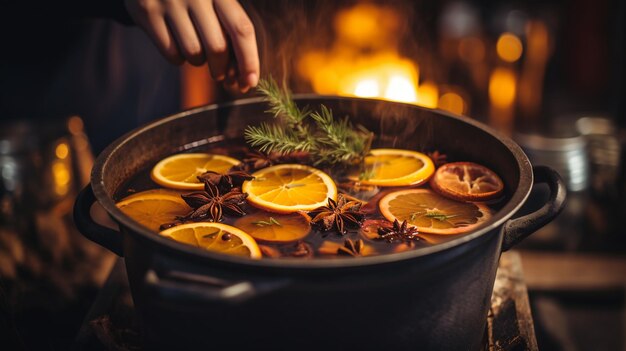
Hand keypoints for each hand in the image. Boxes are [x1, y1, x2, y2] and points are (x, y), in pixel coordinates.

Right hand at [125, 0, 259, 91]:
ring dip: (198, 61)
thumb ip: (232, 31)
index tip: (250, 82)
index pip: (241, 29)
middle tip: (219, 74)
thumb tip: (245, 77)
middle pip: (217, 48)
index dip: (249, 60)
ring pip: (194, 54)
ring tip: (194, 47)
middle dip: (221, 69)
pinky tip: (176, 42)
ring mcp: (169, 1)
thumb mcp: (216, 1)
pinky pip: (171, 53)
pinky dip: (178, 57)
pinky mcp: (147, 12)